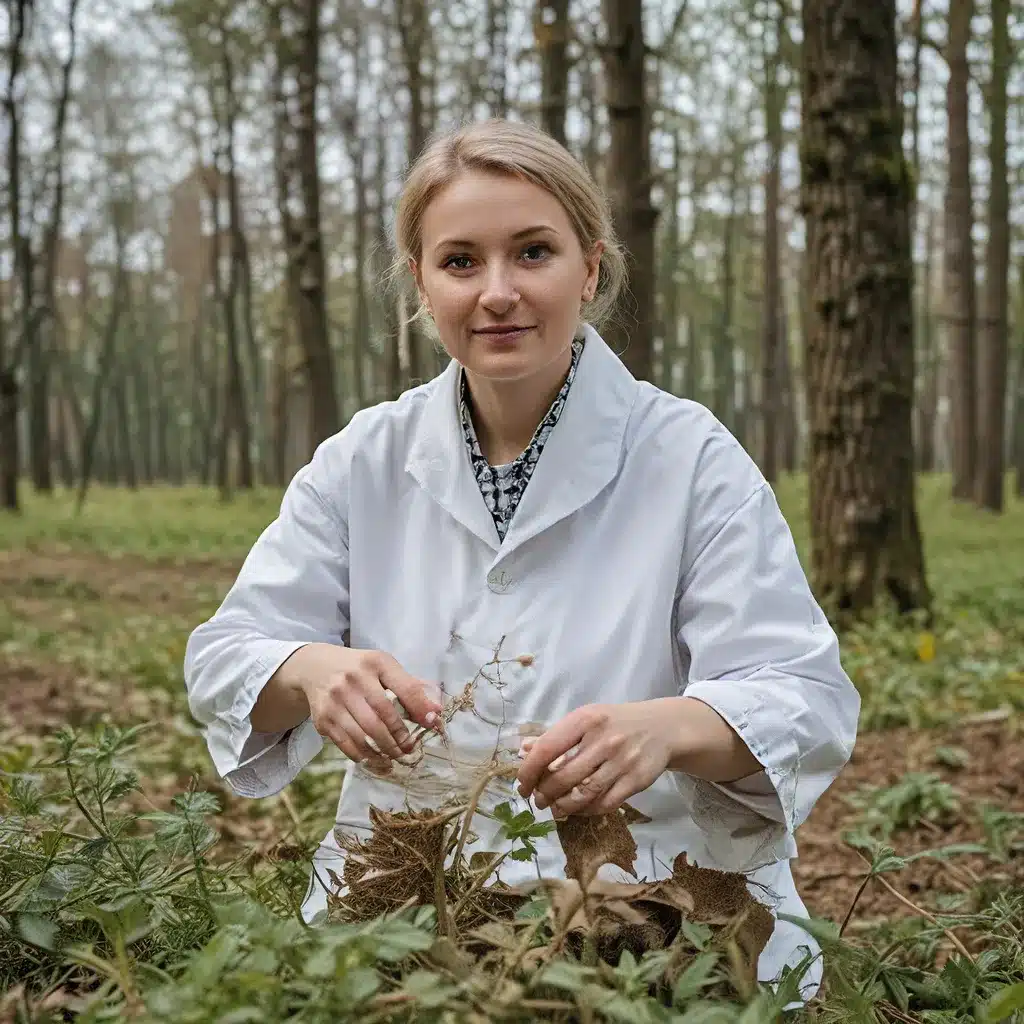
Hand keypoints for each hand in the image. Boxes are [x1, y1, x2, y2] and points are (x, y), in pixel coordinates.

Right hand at [294, 644, 442, 763]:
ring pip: (364, 734)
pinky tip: (374, 758)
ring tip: (395, 756)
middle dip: (400, 738)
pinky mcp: (322, 718)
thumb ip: (409, 686)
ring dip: (383, 751)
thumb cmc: (359, 669)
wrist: (314, 667)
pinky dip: (363, 755)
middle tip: (409, 749)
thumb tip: (435, 712)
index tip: (433, 724)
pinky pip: (346, 743)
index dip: (421, 709)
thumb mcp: (383, 667)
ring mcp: (335, 700)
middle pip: (382, 717)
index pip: (404, 688)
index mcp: (375, 663)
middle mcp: (353, 679)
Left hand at [516, 698, 689, 817]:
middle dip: (544, 793)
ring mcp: (622, 761)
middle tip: (537, 800)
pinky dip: (587, 811)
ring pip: (584, 794)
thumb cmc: (615, 723)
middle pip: (564, 776)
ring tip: (554, 809)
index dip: (529, 770)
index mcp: (586, 719)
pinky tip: (578, 809)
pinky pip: (605, 803)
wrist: (662, 727)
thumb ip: (555, 735)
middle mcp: (603, 740)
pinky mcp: (636, 780)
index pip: (547, 748)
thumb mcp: (586, 719)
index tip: (522, 785)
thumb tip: (523, 750)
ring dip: (563, 807)